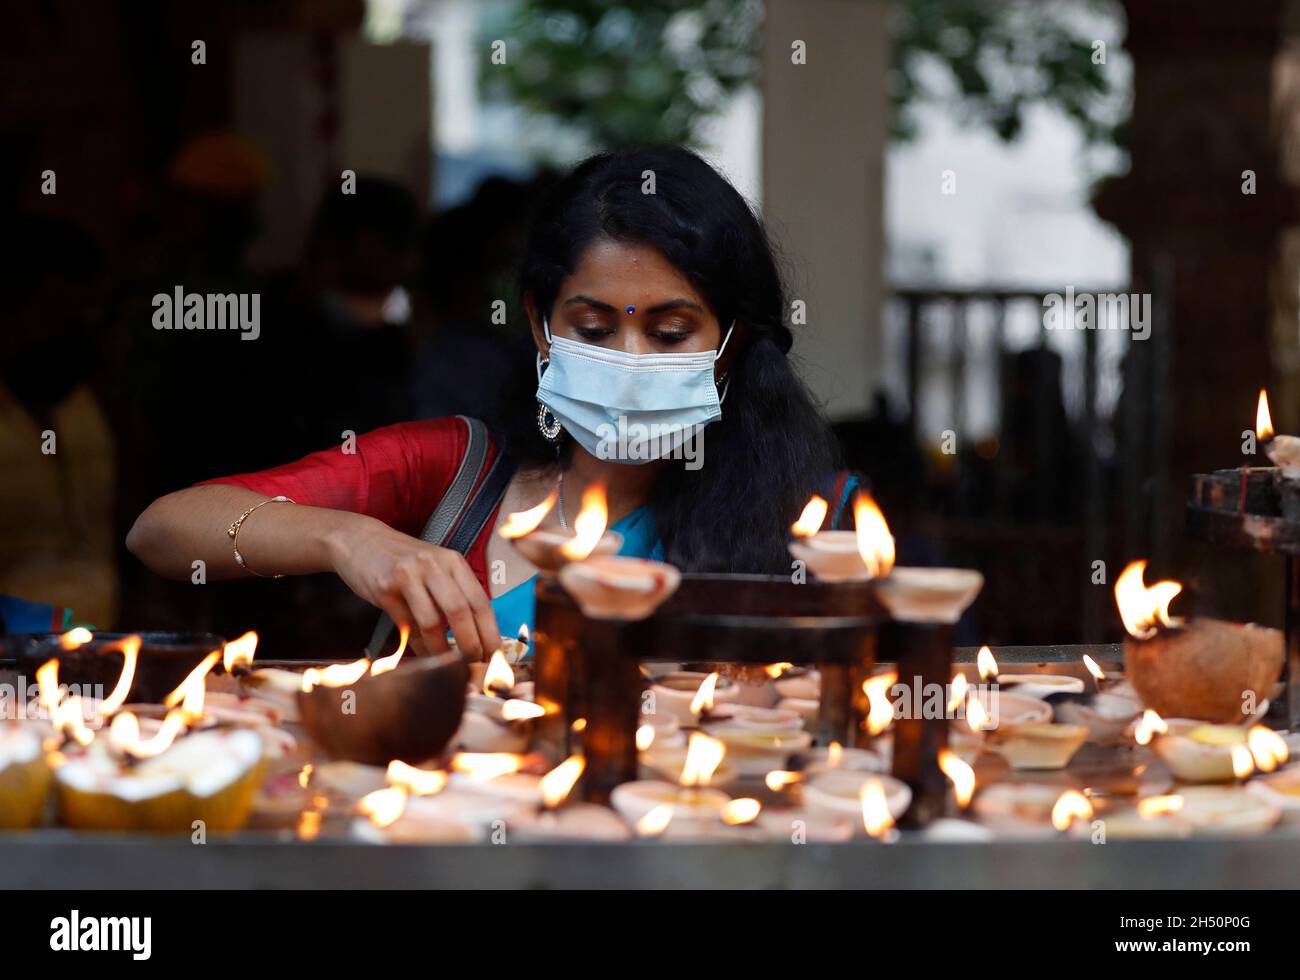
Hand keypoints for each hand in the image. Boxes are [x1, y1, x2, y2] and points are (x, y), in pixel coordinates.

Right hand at [327, 515, 500, 658]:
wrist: (360, 540)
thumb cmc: (403, 560)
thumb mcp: (436, 567)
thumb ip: (454, 593)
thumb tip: (477, 635)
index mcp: (453, 561)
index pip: (480, 601)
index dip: (490, 633)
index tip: (494, 656)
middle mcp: (434, 565)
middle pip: (460, 611)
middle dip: (470, 644)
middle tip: (474, 665)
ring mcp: (408, 575)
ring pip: (432, 622)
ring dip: (442, 650)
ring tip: (448, 665)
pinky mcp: (385, 588)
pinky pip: (407, 625)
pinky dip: (418, 645)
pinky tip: (424, 654)